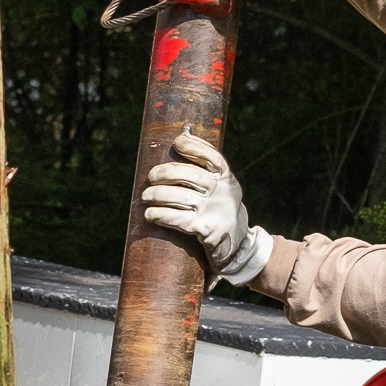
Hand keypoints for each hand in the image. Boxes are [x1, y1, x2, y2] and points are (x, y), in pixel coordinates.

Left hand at [140, 132, 272, 284]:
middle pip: (192, 175)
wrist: (238, 248)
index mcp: (227, 180)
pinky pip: (179, 219)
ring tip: (146, 196)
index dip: (195, 147)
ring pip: (182, 197)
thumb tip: (182, 137)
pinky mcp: (207, 230)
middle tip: (151, 176)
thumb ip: (206, 171)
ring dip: (159, 194)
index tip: (177, 142)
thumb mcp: (222, 190)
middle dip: (167, 173)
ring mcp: (216, 211)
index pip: (213, 158)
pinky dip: (162, 215)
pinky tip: (150, 214)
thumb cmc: (221, 213)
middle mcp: (224, 193)